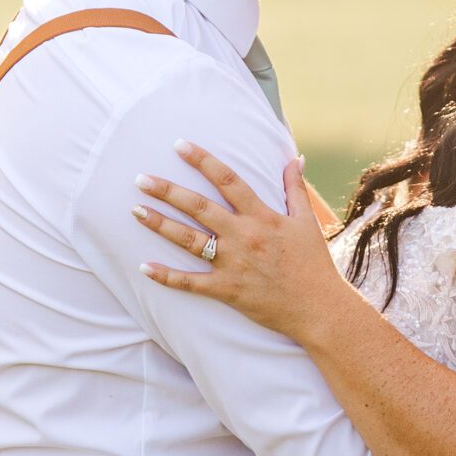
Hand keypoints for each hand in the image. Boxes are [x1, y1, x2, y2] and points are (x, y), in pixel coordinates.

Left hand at [132, 142, 343, 340]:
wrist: (319, 309)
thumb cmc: (313, 265)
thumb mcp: (307, 222)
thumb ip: (295, 189)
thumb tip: (295, 158)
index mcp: (262, 216)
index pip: (227, 180)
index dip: (202, 160)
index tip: (179, 145)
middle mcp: (243, 236)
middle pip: (198, 207)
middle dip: (167, 191)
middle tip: (140, 179)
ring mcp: (233, 263)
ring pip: (188, 240)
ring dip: (159, 224)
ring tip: (135, 210)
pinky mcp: (227, 290)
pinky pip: (191, 283)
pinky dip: (167, 276)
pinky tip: (144, 266)